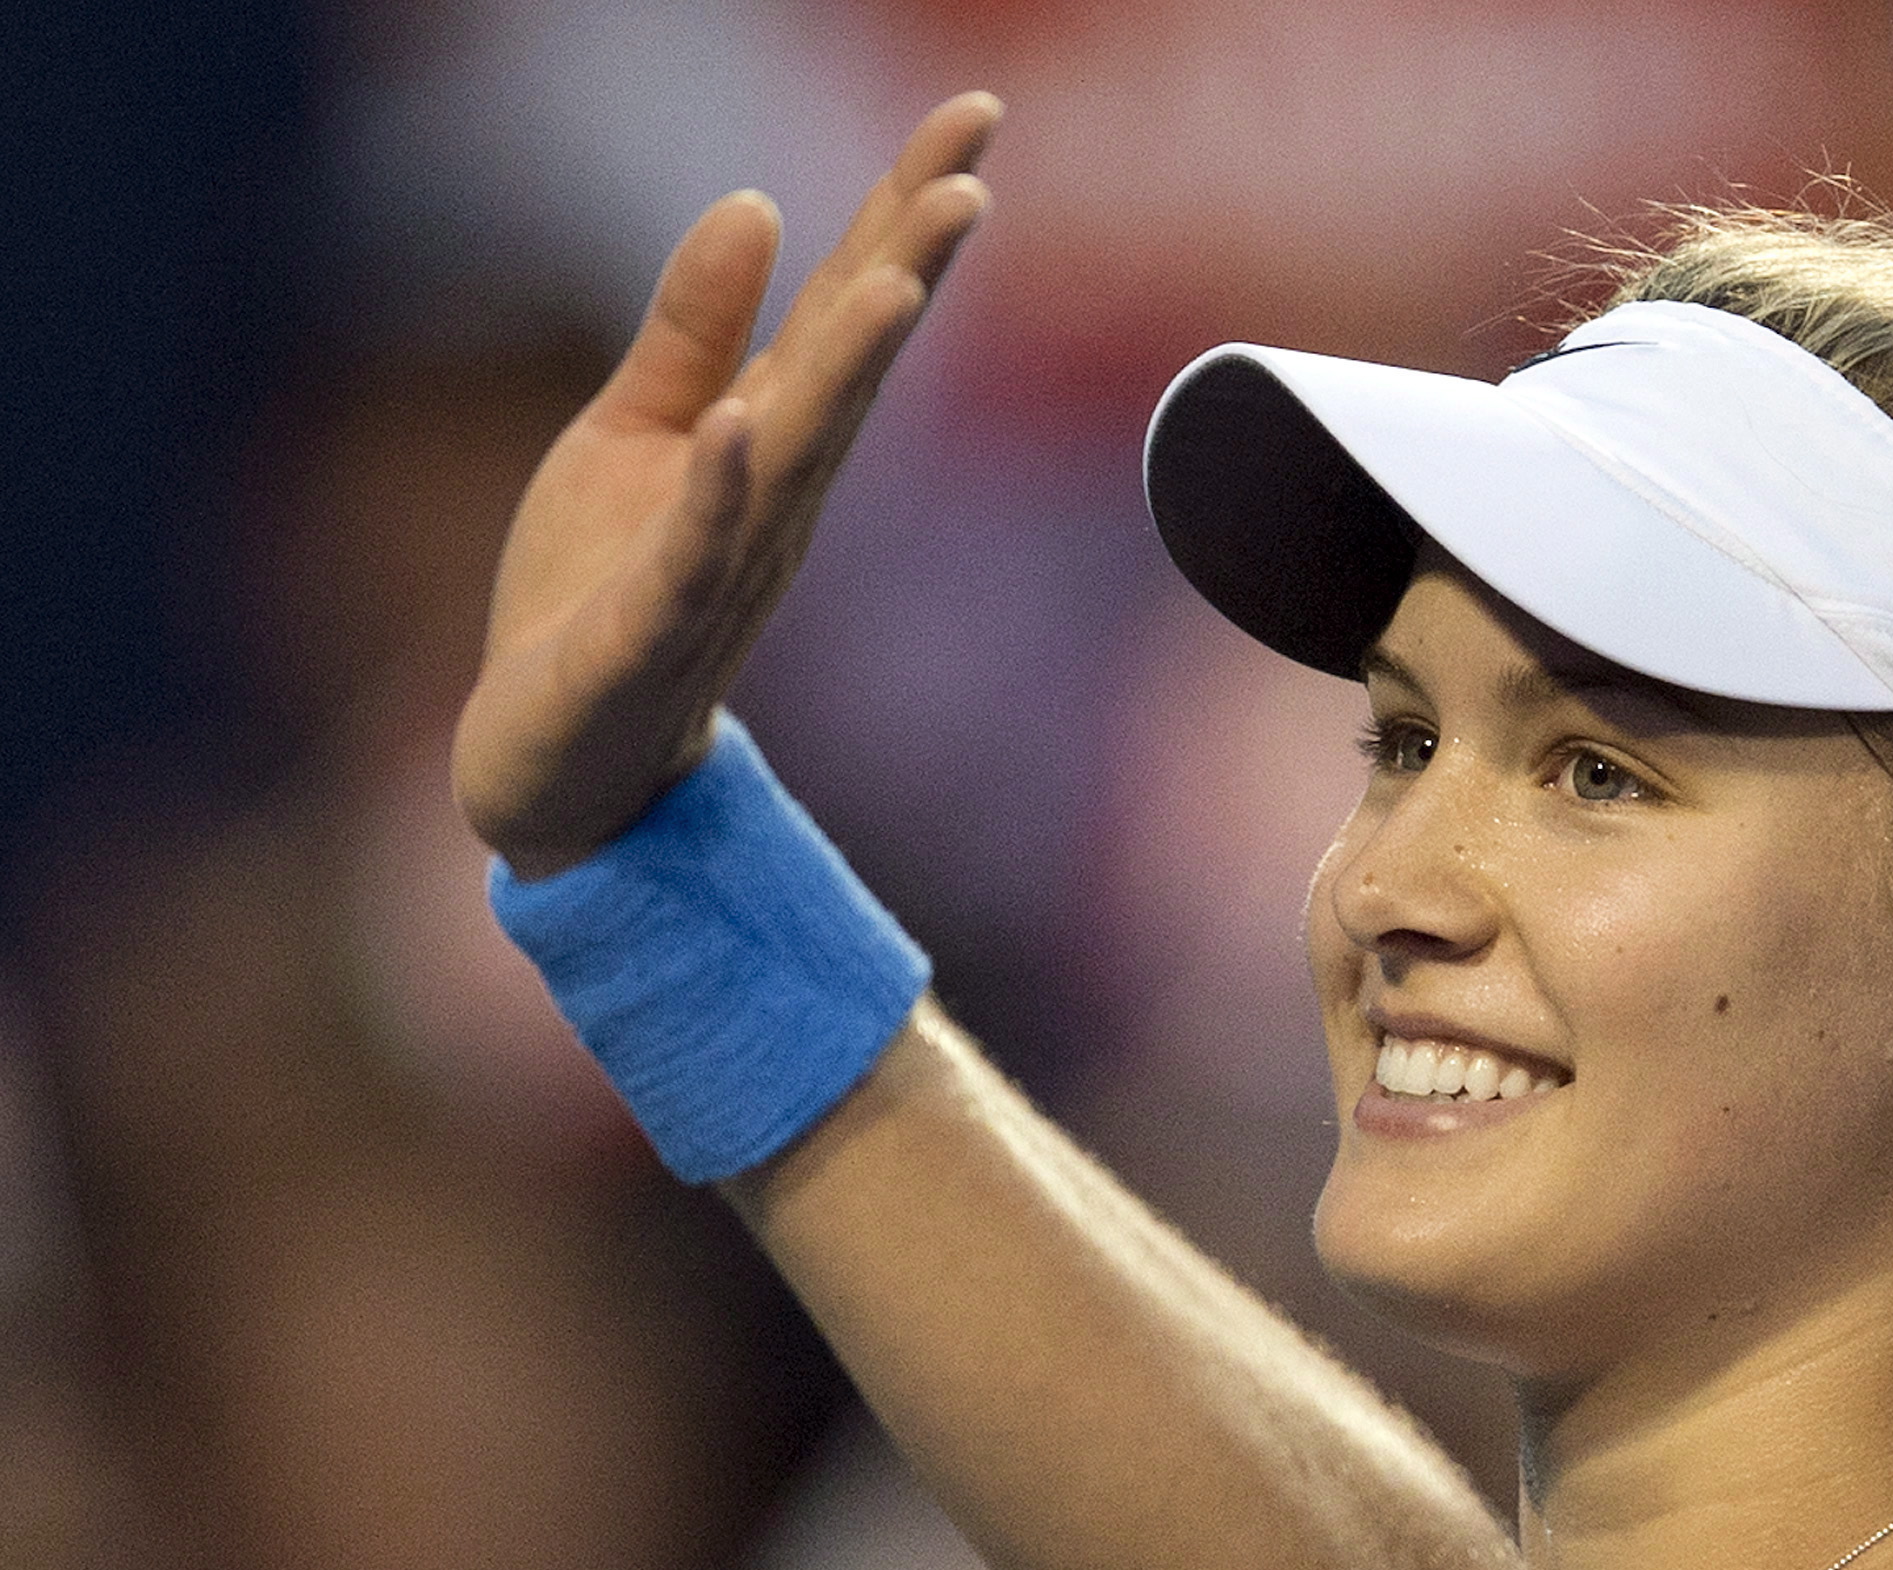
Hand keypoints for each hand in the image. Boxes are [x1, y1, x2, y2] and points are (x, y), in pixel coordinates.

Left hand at [455, 94, 998, 876]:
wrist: (555, 767)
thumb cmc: (598, 597)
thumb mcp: (636, 434)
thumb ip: (696, 329)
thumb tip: (759, 203)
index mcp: (772, 442)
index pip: (848, 308)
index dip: (906, 210)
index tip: (975, 115)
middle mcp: (771, 499)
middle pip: (848, 367)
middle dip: (908, 271)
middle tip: (974, 176)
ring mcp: (718, 565)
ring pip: (796, 454)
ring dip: (848, 371)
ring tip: (895, 280)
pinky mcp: (645, 632)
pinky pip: (690, 552)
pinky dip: (717, 490)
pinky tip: (738, 421)